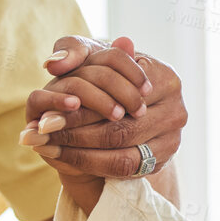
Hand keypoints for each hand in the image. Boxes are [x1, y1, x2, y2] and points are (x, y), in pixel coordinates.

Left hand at [20, 36, 186, 179]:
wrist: (129, 100)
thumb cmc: (108, 72)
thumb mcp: (92, 54)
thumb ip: (73, 50)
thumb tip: (54, 63)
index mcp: (166, 77)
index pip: (119, 98)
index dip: (80, 109)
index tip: (45, 116)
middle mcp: (177, 109)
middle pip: (120, 130)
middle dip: (76, 135)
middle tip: (42, 138)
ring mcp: (174, 139)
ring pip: (122, 155)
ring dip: (80, 155)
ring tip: (47, 150)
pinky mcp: (164, 161)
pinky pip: (124, 170)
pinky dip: (91, 166)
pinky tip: (64, 158)